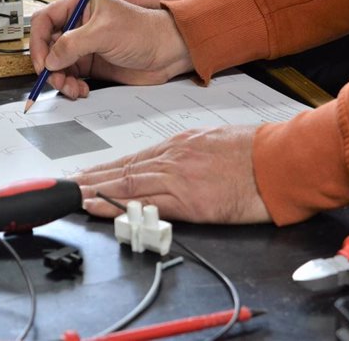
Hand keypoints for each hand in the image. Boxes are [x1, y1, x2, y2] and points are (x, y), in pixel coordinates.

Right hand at [29, 0, 193, 98]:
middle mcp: (78, 24)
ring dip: (60, 80)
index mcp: (79, 5)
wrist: (167, 52)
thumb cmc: (144, 32)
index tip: (42, 61)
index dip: (37, 42)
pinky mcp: (91, 63)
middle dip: (49, 66)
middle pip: (47, 46)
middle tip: (57, 79)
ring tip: (72, 88)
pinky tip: (81, 89)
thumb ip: (73, 45)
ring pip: (57, 65)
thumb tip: (50, 59)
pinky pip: (70, 76)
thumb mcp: (104, 33)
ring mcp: (84, 45)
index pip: (44, 20)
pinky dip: (71, 85)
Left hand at [73, 126, 272, 223]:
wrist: (280, 160)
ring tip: (73, 196)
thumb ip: (195, 153)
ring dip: (95, 190)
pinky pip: (144, 203)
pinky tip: (99, 207)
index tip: (90, 173)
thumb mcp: (219, 142)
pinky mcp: (188, 200)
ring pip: (126, 184)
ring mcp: (178, 178)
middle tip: (68, 184)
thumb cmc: (257, 150)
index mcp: (182, 144)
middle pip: (123, 169)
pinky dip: (118, 205)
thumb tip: (183, 163)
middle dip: (92, 177)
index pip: (136, 157)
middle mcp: (174, 158)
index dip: (108, 167)